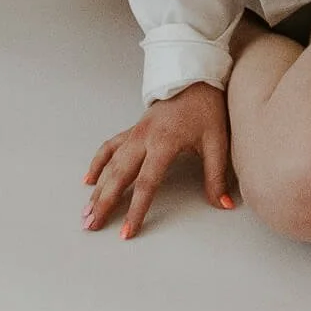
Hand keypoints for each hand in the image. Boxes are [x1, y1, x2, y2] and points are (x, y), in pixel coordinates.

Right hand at [84, 82, 234, 240]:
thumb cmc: (205, 108)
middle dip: (104, 203)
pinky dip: (98, 163)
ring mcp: (135, 134)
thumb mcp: (216, 141)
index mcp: (164, 142)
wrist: (194, 78)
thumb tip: (223, 204)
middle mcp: (144, 138)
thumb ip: (216, 176)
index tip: (127, 231)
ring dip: (97, 189)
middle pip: (119, 176)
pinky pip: (109, 148)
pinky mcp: (132, 130)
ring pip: (110, 164)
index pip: (147, 183)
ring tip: (86, 212)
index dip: (136, 210)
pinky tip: (89, 179)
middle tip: (91, 225)